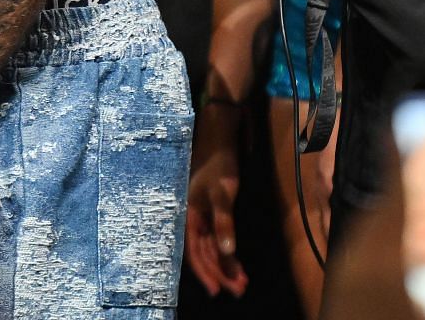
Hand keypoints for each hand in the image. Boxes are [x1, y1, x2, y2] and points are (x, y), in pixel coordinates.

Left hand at [184, 103, 247, 296]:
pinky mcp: (219, 189)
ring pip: (210, 238)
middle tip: (228, 292)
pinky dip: (225, 234)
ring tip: (238, 283)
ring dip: (224, 263)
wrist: (214, 133)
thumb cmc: (209, 165)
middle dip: (214, 273)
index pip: (190, 248)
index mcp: (186, 211)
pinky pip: (222, 215)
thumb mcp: (207, 196)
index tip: (214, 289)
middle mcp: (190, 208)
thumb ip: (210, 221)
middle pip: (198, 248)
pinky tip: (230, 252)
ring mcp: (204, 199)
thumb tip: (218, 249)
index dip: (201, 271)